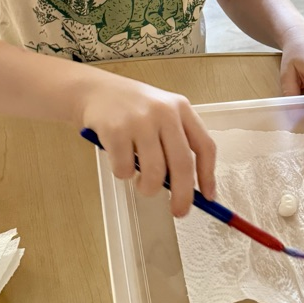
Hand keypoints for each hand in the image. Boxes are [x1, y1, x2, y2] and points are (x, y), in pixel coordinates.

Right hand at [77, 72, 215, 216]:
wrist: (95, 90)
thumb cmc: (131, 109)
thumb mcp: (161, 114)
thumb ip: (175, 143)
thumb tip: (188, 188)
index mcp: (181, 108)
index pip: (205, 146)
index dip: (208, 175)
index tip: (208, 197)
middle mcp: (164, 112)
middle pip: (182, 164)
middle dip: (183, 196)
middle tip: (179, 211)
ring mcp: (139, 121)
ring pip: (154, 173)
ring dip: (147, 187)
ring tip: (140, 182)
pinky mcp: (115, 130)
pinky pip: (125, 170)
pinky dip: (123, 174)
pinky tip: (119, 159)